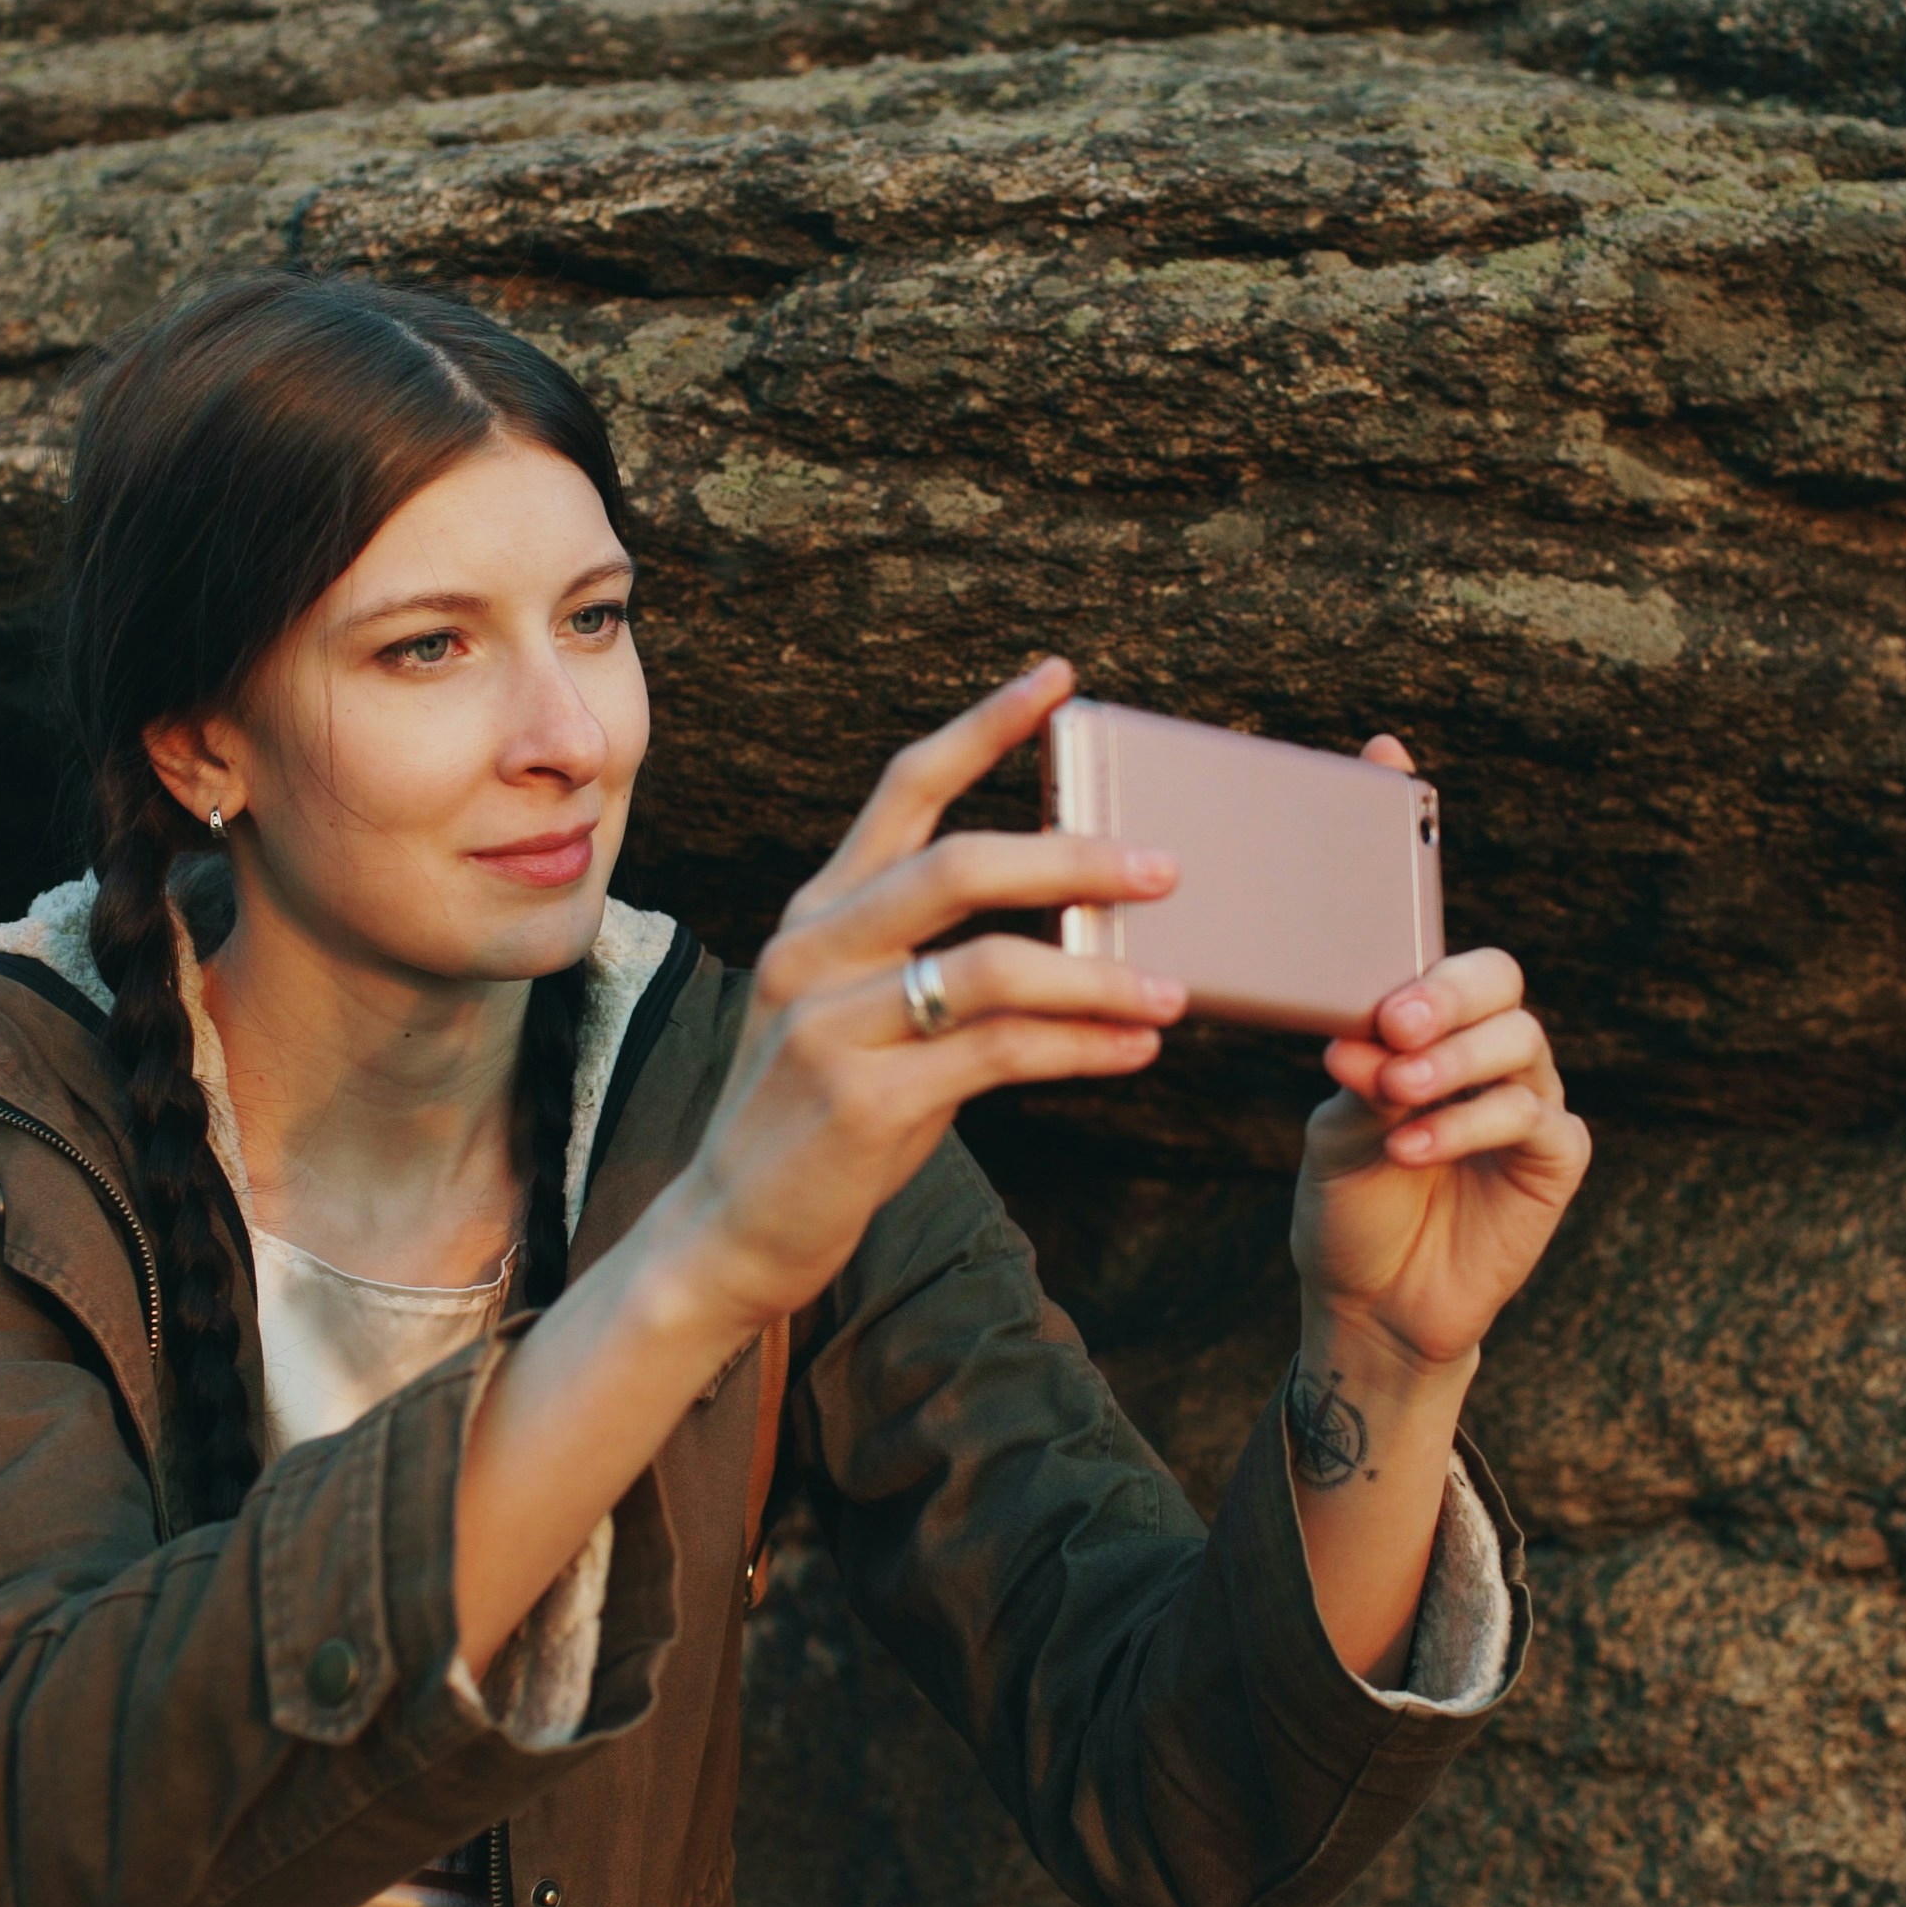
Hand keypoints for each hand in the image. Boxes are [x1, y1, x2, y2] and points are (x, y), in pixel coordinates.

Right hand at [662, 657, 1184, 1326]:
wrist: (731, 1230)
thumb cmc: (819, 1118)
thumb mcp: (858, 1015)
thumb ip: (934, 962)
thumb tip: (1072, 927)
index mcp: (818, 913)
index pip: (904, 789)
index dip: (984, 726)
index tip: (1060, 677)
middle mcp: (813, 950)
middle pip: (961, 864)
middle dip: (1074, 857)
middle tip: (1164, 868)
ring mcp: (829, 1024)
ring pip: (991, 966)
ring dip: (1098, 974)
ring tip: (1174, 992)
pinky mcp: (860, 1100)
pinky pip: (999, 1054)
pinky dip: (1080, 1047)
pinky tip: (1134, 1049)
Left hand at [1289, 738, 1590, 1369]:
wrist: (1369, 1301)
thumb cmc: (1347, 1197)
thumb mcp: (1332, 1117)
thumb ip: (1353, 1066)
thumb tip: (1360, 1030)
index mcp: (1425, 1013)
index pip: (1427, 914)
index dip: (1413, 829)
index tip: (1383, 755)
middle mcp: (1485, 1040)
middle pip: (1495, 973)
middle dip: (1444, 990)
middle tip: (1390, 1022)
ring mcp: (1528, 1094)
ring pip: (1519, 1042)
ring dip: (1449, 1067)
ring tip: (1391, 1094)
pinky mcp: (1554, 1157)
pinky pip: (1531, 1118)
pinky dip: (1467, 1126)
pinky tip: (1412, 1144)